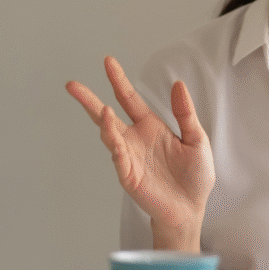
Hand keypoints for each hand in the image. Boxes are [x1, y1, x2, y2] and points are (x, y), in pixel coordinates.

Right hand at [66, 56, 215, 251]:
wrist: (192, 208)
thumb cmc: (194, 176)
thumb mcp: (196, 139)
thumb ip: (185, 113)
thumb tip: (178, 84)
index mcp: (151, 127)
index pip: (129, 99)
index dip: (118, 81)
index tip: (107, 61)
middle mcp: (135, 139)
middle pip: (107, 115)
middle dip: (89, 100)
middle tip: (72, 85)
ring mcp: (128, 157)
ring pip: (109, 135)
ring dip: (103, 122)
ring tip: (101, 108)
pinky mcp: (128, 175)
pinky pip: (118, 156)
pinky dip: (113, 143)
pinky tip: (110, 129)